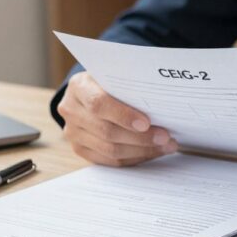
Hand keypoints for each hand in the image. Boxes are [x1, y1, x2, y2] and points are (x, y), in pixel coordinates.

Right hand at [57, 72, 177, 166]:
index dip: (123, 116)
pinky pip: (109, 160)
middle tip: (165, 138)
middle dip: (141, 138)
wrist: (88, 93)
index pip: (99, 104)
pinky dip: (134, 158)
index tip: (146, 123)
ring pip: (110, 150)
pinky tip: (151, 152)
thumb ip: (130, 86)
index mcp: (79, 87)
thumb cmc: (108, 83)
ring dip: (142, 151)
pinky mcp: (80, 149)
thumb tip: (161, 103)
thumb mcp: (115, 76)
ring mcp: (73, 132)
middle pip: (107, 131)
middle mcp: (71, 110)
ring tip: (165, 146)